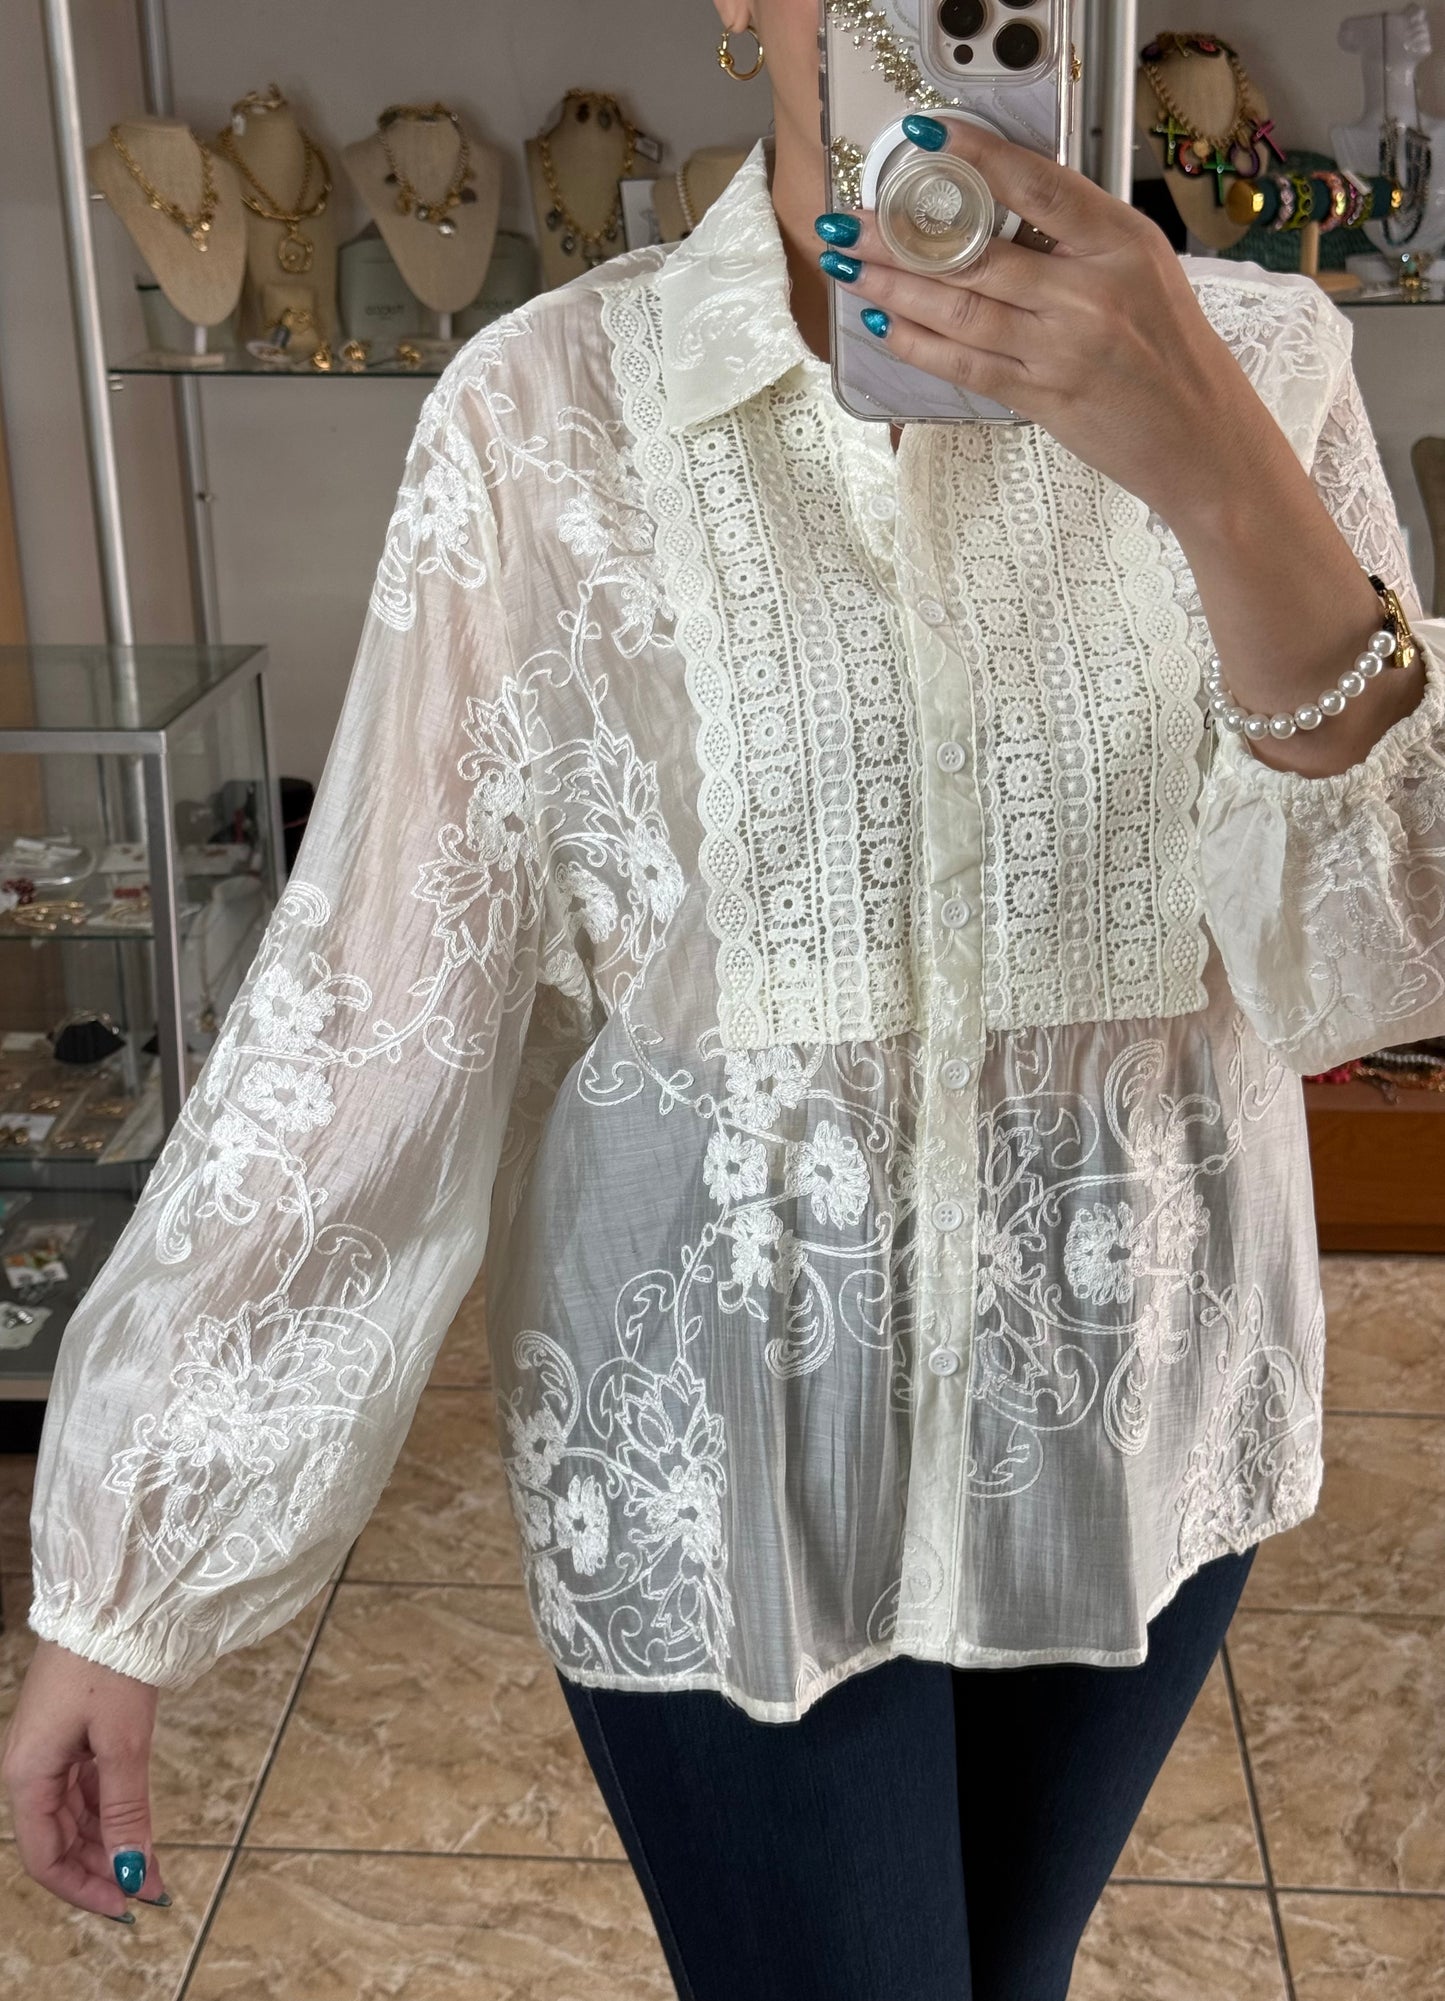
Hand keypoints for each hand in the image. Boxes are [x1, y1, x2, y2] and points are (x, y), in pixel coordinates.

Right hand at [2, 1639, 168, 1921]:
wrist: (108, 1602)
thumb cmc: (110, 1667)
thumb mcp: (123, 1743)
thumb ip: (126, 1811)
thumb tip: (135, 1873)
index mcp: (28, 1776)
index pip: (45, 1857)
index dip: (84, 1889)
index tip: (126, 1907)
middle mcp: (31, 1769)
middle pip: (60, 1841)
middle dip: (102, 1870)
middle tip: (151, 1891)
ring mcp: (51, 1751)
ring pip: (75, 1817)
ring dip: (110, 1844)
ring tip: (152, 1868)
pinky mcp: (72, 1735)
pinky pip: (87, 1789)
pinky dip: (112, 1812)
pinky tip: (139, 1829)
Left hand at [814, 116, 1274, 525]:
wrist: (1203, 438)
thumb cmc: (1171, 351)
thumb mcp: (1143, 269)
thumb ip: (1078, 240)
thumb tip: (997, 214)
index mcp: (1119, 242)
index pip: (1034, 184)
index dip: (973, 156)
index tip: (924, 138)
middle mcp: (1089, 290)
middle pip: (976, 253)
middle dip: (899, 236)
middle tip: (847, 222)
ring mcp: (1063, 347)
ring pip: (959, 308)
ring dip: (893, 286)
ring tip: (848, 266)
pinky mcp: (1044, 396)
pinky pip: (966, 364)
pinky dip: (918, 344)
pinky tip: (884, 323)